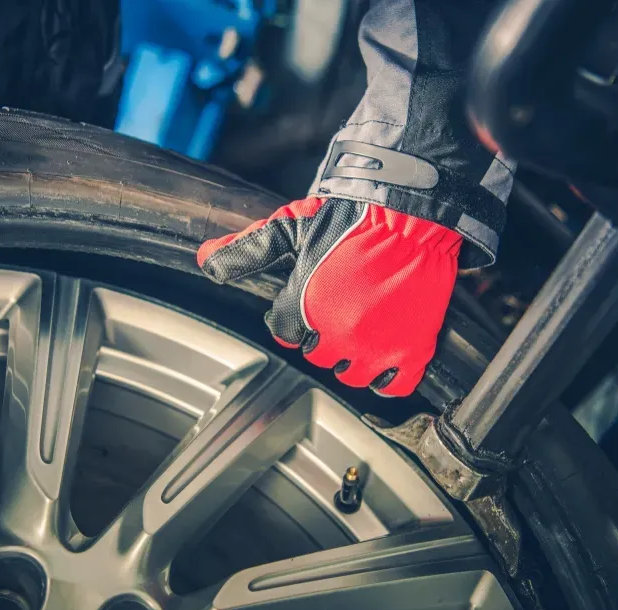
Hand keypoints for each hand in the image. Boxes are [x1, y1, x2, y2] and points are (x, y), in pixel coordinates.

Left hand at [197, 197, 461, 396]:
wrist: (411, 214)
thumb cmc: (352, 218)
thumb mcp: (291, 228)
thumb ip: (248, 250)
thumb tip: (206, 261)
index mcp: (304, 308)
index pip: (286, 336)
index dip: (294, 320)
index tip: (307, 307)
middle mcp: (337, 334)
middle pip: (318, 357)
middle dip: (324, 337)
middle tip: (339, 312)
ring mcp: (377, 347)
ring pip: (353, 376)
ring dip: (354, 359)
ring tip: (362, 332)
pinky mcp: (411, 351)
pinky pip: (394, 386)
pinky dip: (389, 378)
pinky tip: (386, 359)